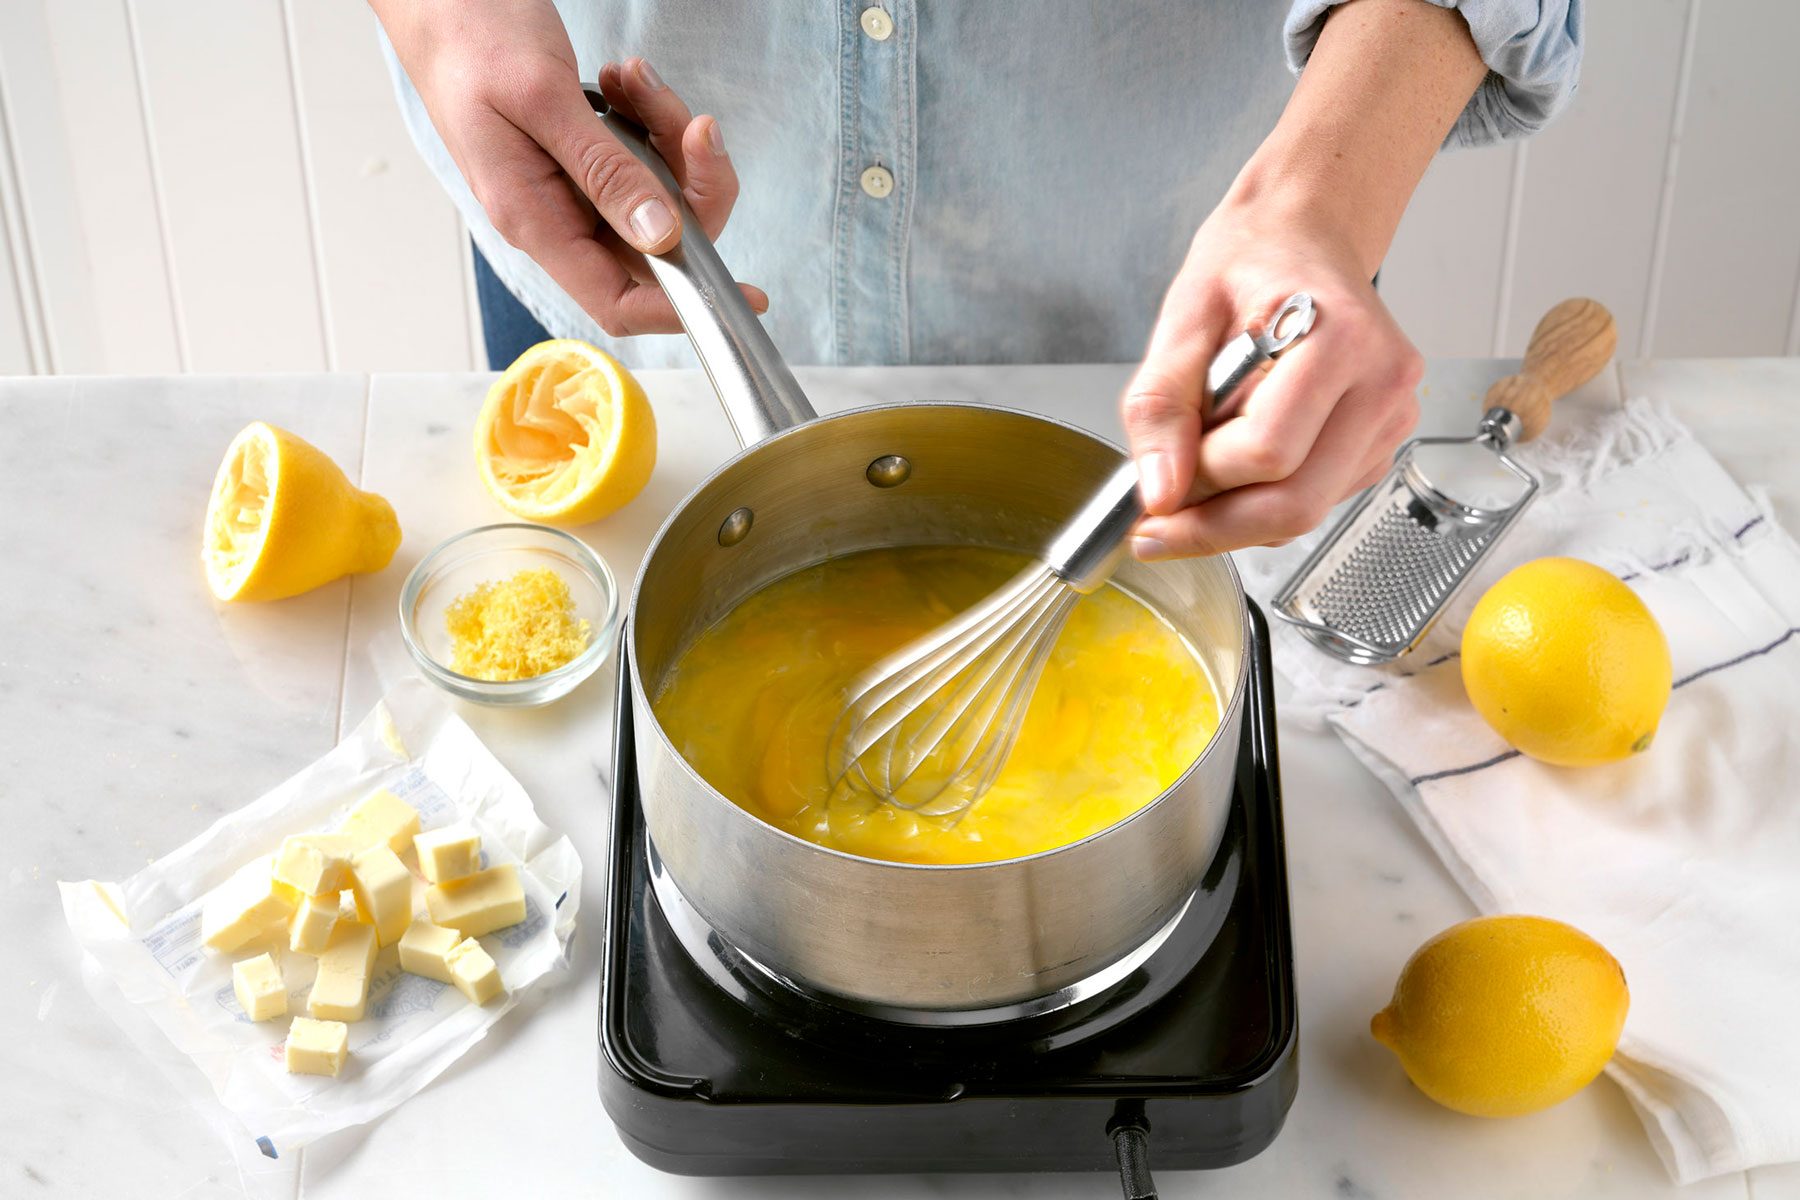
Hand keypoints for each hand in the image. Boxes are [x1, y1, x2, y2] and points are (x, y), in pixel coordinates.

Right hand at [372, 0, 764, 334]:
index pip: (617, 299)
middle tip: (693, 126)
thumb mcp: (543, 99)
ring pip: (658, 196)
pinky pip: (642, 160)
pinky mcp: (582, 159)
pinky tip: (623, 82)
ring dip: (669, 139)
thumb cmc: (470, 38)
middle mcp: (556, 215)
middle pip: (657, 244)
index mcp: (534, 218)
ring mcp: (570, 188)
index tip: (743, 294)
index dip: (681, 307)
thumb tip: (660, 235)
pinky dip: (650, 120)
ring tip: (638, 82)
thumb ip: (603, 171)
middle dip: (692, 184)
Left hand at [1120, 199, 1421, 557]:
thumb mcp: (1183, 316)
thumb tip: (1161, 491)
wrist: (1303, 235)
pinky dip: (1264, 500)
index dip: (1203, 479)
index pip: (1268, 452)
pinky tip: (1239, 459)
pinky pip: (1316, 500)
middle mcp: (1381, 383)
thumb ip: (1160, 405)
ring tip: (1198, 469)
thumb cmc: (1250, 260)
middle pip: (1295, 502)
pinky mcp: (1381, 441)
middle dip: (1215, 526)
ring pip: (1306, 511)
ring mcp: (1390, 417)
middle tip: (1159, 526)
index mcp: (1339, 339)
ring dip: (1236, 514)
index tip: (1158, 485)